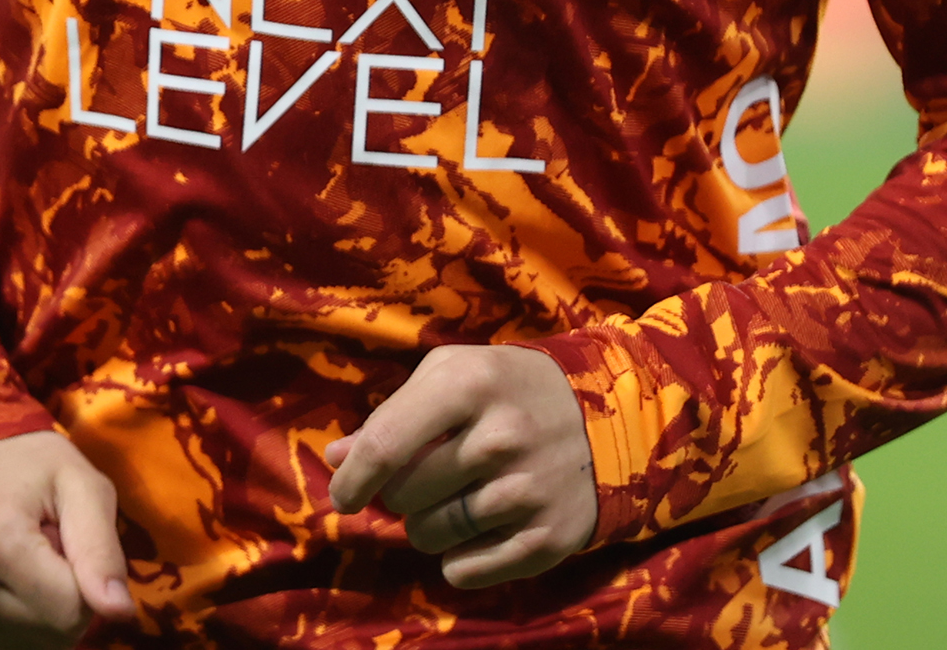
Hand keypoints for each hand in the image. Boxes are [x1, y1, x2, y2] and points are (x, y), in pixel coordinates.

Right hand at [0, 429, 135, 648]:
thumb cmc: (27, 471)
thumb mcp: (80, 485)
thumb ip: (101, 548)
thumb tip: (120, 611)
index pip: (72, 610)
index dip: (85, 581)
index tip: (66, 545)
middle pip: (51, 634)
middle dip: (63, 600)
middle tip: (44, 553)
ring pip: (29, 648)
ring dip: (36, 615)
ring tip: (18, 567)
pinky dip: (9, 629)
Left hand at [326, 343, 596, 588]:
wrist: (611, 416)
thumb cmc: (512, 389)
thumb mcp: (454, 375)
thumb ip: (392, 414)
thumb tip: (335, 459)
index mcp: (468, 384)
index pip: (385, 446)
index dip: (353, 479)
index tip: (345, 496)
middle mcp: (498, 439)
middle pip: (404, 498)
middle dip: (404, 495)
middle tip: (433, 478)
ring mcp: (527, 492)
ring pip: (430, 538)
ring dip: (431, 526)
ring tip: (459, 500)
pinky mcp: (548, 538)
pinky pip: (465, 571)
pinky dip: (460, 559)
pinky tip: (481, 530)